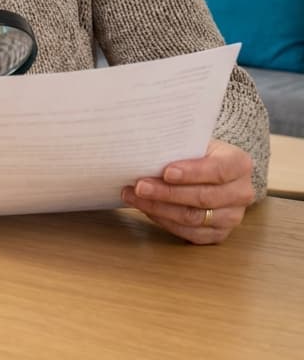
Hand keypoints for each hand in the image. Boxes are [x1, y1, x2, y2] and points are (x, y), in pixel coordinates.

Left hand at [121, 139, 254, 243]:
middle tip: (140, 187)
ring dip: (160, 209)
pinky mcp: (219, 233)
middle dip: (167, 193)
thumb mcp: (194, 140)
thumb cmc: (198, 151)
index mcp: (239, 163)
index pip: (218, 170)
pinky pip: (191, 233)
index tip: (166, 172)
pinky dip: (165, 222)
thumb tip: (145, 150)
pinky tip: (146, 210)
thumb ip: (178, 145)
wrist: (212, 168)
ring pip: (194, 218)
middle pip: (203, 197)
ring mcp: (232, 216)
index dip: (192, 173)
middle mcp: (241, 192)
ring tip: (134, 197)